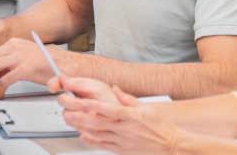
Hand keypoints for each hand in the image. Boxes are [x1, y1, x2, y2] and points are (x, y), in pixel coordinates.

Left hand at [0, 37, 69, 98]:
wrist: (67, 65)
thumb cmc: (48, 63)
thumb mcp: (25, 57)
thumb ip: (9, 62)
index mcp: (14, 43)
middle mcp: (15, 47)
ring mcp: (20, 57)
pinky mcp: (26, 69)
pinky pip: (5, 80)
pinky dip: (0, 89)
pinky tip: (1, 93)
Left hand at [55, 77, 180, 153]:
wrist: (171, 145)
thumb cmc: (161, 127)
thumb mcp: (147, 108)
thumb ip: (128, 99)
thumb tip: (115, 89)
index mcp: (130, 116)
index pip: (108, 109)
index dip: (91, 105)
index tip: (79, 99)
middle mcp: (124, 128)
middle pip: (96, 121)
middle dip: (78, 115)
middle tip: (65, 108)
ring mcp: (122, 140)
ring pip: (96, 134)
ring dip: (80, 126)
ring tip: (68, 119)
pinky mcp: (122, 150)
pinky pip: (103, 145)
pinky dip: (91, 140)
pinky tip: (82, 135)